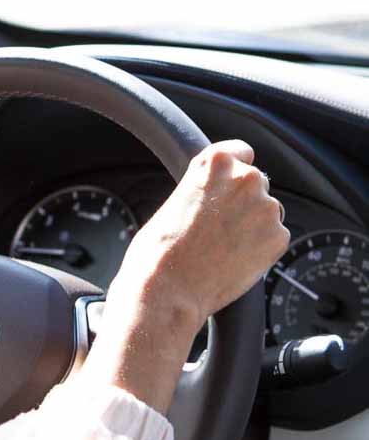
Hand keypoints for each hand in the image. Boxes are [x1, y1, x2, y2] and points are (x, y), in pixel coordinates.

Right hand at [115, 140, 288, 326]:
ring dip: (253, 226)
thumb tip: (217, 197)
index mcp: (216, 162)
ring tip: (224, 248)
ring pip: (266, 213)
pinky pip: (274, 238)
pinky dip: (261, 249)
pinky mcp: (278, 237)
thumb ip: (204, 188)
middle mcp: (246, 178)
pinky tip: (236, 260)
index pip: (242, 152)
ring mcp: (266, 207)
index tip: (232, 184)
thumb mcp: (176, 200)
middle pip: (256, 185)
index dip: (236, 170)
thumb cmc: (160, 249)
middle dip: (243, 203)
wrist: (168, 287)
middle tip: (220, 227)